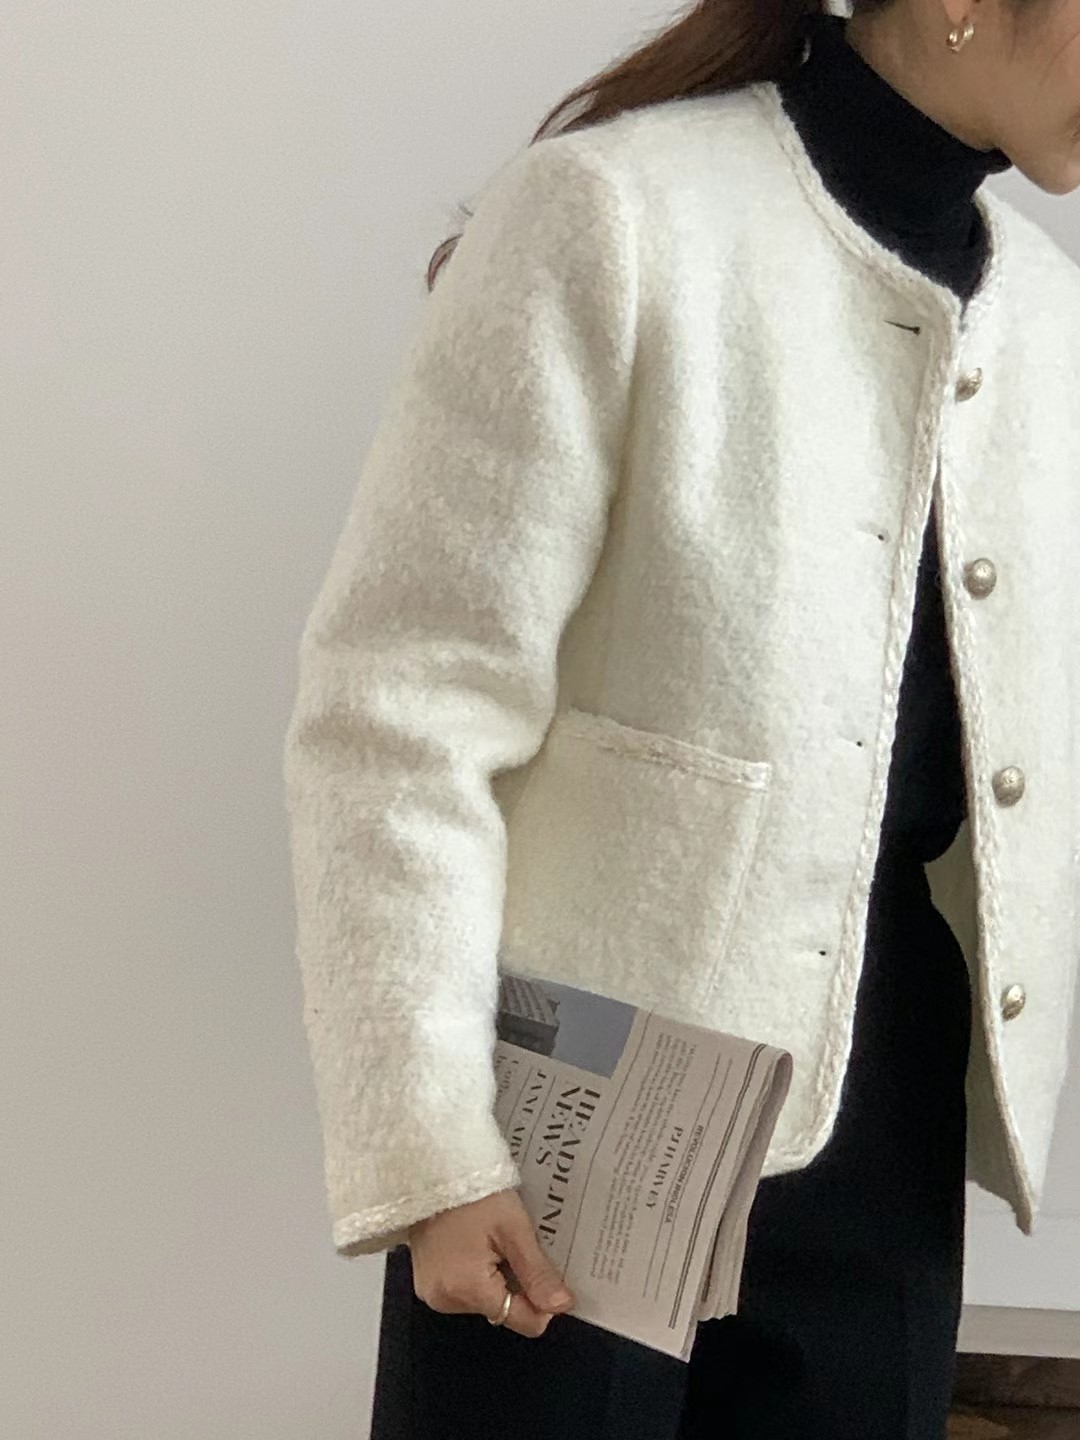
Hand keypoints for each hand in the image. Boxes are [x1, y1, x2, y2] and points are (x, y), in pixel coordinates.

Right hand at [407, 1188, 575, 1337]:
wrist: (430, 1169)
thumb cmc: (473, 1194)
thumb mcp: (513, 1229)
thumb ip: (537, 1273)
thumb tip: (561, 1307)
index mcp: (466, 1291)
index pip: (520, 1321)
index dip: (542, 1301)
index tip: (548, 1271)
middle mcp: (445, 1301)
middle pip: (501, 1309)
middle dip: (516, 1282)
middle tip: (517, 1245)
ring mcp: (432, 1292)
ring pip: (484, 1298)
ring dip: (496, 1276)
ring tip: (496, 1240)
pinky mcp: (426, 1280)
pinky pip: (464, 1288)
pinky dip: (478, 1272)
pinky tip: (479, 1243)